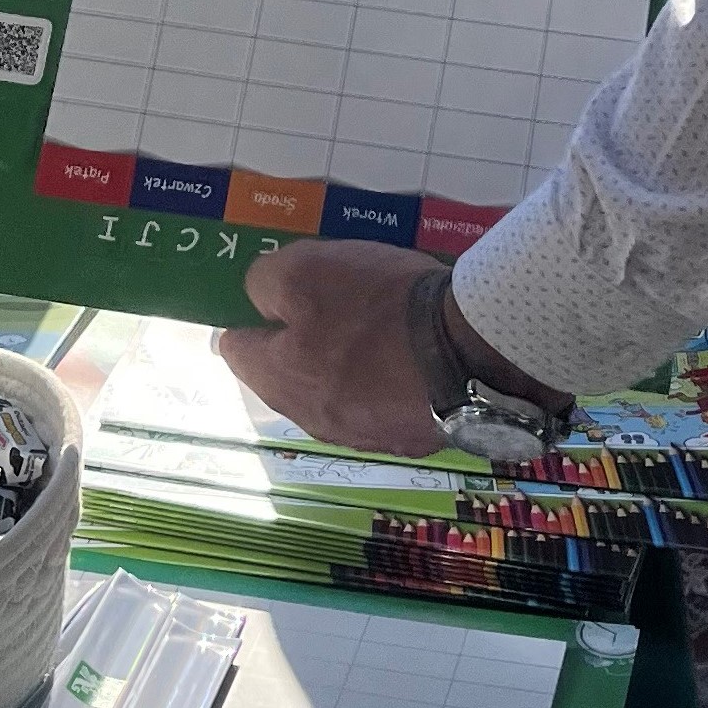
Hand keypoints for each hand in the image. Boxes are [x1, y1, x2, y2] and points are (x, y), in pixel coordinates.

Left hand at [220, 241, 452, 456]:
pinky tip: (415, 352)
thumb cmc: (378, 308)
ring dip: (349, 361)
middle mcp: (310, 419)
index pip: (236, 347)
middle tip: (341, 300)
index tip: (283, 292)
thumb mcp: (305, 269)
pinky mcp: (408, 438)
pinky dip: (389, 380)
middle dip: (305, 338)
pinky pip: (382, 402)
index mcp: (278, 379)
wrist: (470, 357)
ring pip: (336, 389)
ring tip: (385, 323)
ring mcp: (362, 435)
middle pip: (289, 371)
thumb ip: (265, 281)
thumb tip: (258, 297)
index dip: (254, 312)